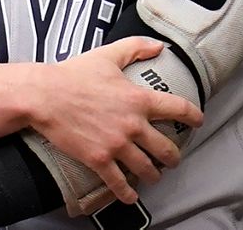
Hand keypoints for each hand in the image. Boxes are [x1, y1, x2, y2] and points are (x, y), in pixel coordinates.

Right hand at [27, 37, 203, 204]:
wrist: (45, 96)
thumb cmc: (74, 75)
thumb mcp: (109, 55)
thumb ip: (137, 47)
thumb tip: (158, 46)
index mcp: (139, 99)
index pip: (178, 108)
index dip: (193, 116)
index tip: (198, 121)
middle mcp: (133, 124)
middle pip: (166, 147)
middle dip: (174, 156)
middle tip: (174, 158)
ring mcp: (117, 144)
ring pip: (146, 167)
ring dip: (154, 174)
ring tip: (155, 176)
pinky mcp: (98, 159)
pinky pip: (118, 182)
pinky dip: (127, 192)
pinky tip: (131, 196)